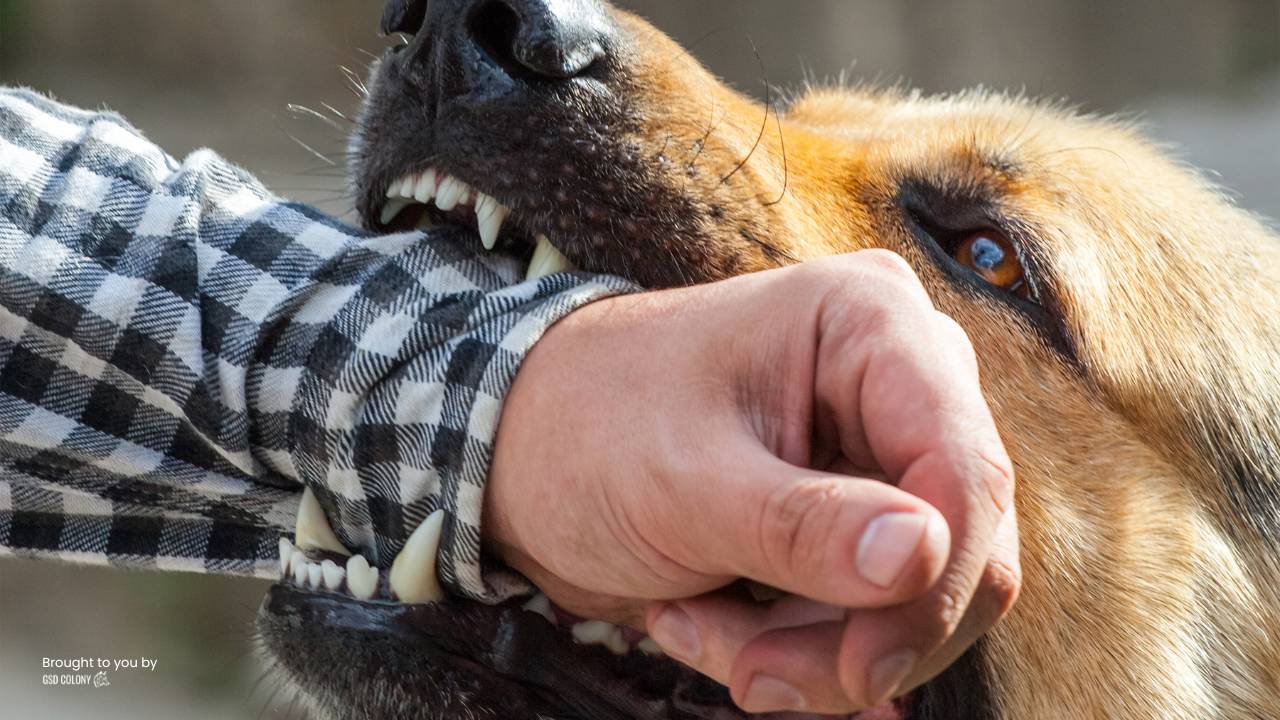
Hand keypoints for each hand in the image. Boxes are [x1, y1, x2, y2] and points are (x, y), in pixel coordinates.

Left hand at [485, 250, 1019, 713]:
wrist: (522, 456)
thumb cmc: (587, 431)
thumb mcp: (682, 482)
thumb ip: (802, 526)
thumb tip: (926, 556)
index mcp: (868, 324)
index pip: (965, 468)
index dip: (934, 585)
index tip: (861, 669)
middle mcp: (899, 382)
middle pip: (962, 547)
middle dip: (854, 634)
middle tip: (750, 671)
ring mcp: (881, 453)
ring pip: (920, 599)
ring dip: (812, 649)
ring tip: (691, 625)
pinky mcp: (855, 517)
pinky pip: (873, 616)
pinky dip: (796, 646)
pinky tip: (699, 618)